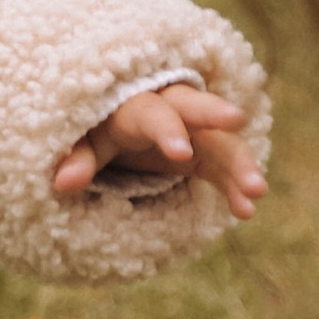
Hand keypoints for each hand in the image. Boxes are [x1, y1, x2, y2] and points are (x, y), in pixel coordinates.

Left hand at [51, 83, 262, 217]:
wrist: (117, 118)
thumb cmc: (97, 130)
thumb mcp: (84, 141)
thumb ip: (77, 157)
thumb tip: (62, 183)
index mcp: (133, 106)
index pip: (150, 113)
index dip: (165, 130)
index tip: (180, 152)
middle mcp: (168, 110)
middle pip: (193, 107)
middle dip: (214, 113)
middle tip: (236, 120)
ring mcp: (191, 130)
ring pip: (219, 141)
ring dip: (239, 164)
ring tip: (257, 192)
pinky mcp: (205, 152)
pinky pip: (224, 167)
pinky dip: (235, 188)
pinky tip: (245, 212)